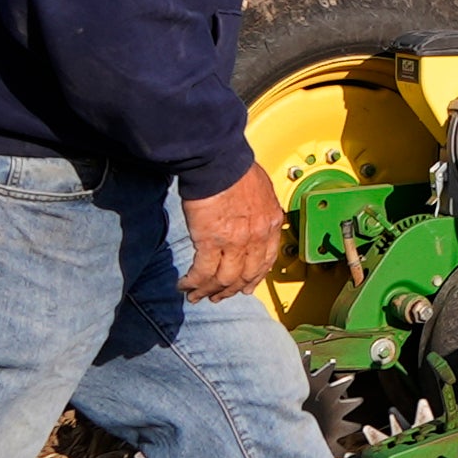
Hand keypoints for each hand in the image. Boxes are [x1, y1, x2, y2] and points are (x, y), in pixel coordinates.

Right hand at [181, 163, 285, 301]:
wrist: (219, 162)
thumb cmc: (236, 168)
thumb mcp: (261, 189)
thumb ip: (259, 208)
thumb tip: (251, 215)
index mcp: (272, 222)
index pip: (267, 259)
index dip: (255, 277)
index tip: (247, 286)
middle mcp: (257, 236)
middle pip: (246, 275)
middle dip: (231, 290)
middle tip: (219, 296)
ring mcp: (235, 242)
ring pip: (225, 279)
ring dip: (209, 291)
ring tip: (197, 296)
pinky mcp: (211, 241)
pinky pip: (203, 272)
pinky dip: (193, 282)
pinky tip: (185, 285)